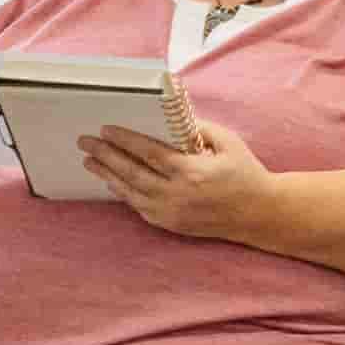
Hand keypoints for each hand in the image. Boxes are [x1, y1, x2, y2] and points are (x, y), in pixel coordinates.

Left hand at [76, 105, 284, 243]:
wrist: (259, 213)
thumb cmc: (245, 173)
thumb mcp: (227, 142)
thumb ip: (198, 129)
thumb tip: (171, 118)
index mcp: (191, 171)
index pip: (148, 153)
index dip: (124, 140)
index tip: (106, 130)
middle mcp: (177, 194)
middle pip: (131, 173)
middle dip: (105, 156)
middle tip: (85, 143)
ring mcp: (172, 213)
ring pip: (130, 193)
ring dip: (108, 176)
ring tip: (90, 162)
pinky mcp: (171, 225)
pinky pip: (140, 208)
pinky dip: (123, 194)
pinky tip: (112, 182)